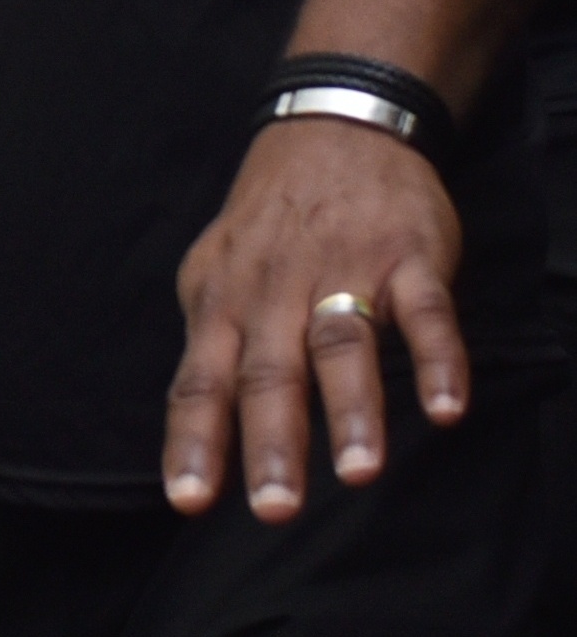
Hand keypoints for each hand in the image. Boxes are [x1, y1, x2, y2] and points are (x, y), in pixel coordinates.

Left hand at [164, 118, 467, 522]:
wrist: (330, 126)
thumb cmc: (267, 225)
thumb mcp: (217, 275)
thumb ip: (214, 348)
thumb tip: (198, 433)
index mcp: (223, 303)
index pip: (200, 382)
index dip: (194, 442)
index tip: (188, 502)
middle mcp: (275, 292)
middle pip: (270, 373)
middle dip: (271, 444)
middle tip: (275, 510)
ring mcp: (343, 271)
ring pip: (342, 345)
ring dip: (351, 410)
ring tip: (359, 474)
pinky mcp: (407, 257)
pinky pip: (425, 312)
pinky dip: (437, 359)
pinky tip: (447, 409)